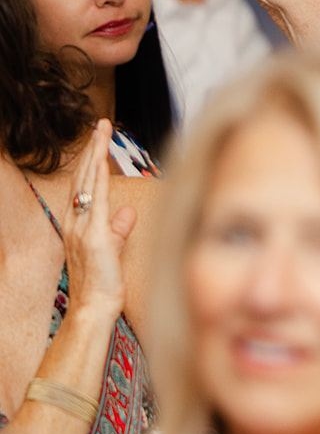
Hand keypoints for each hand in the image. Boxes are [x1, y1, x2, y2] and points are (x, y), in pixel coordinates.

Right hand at [61, 121, 135, 322]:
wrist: (94, 309)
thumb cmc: (105, 283)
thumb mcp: (114, 250)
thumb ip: (120, 229)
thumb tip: (129, 212)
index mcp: (80, 226)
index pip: (86, 186)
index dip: (92, 162)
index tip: (99, 140)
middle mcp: (76, 224)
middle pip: (84, 178)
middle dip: (93, 149)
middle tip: (101, 124)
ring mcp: (83, 229)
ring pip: (89, 183)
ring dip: (95, 154)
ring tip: (101, 131)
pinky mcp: (94, 237)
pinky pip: (97, 201)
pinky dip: (99, 178)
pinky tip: (102, 159)